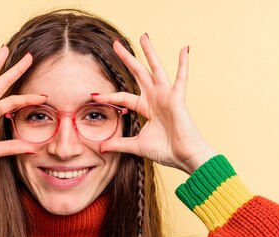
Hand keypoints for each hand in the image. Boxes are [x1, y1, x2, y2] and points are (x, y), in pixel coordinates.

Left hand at [94, 34, 217, 174]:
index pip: (123, 97)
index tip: (93, 95)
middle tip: (116, 44)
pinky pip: (181, 78)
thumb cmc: (165, 150)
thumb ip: (119, 144)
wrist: (183, 156)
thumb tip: (101, 148)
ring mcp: (166, 96)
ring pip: (155, 69)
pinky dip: (183, 64)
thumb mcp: (136, 146)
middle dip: (127, 59)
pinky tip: (185, 49)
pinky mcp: (177, 98)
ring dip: (149, 53)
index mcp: (146, 108)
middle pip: (138, 74)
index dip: (108, 96)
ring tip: (143, 36)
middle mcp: (155, 98)